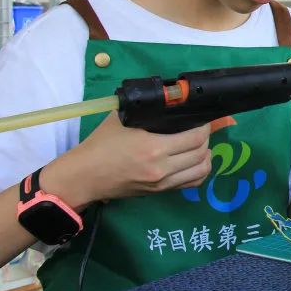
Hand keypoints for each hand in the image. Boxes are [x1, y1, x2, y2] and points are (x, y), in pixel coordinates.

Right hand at [44, 113, 211, 207]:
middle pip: (202, 152)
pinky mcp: (160, 192)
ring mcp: (163, 183)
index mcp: (154, 148)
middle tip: (200, 129)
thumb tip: (169, 98)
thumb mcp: (122, 119)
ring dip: (206, 156)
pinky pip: (192, 183)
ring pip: (201, 170)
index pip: (195, 137)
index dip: (205, 126)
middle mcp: (162, 168)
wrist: (84, 176)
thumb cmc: (101, 144)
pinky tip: (195, 162)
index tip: (202, 119)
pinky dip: (200, 171)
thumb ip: (147, 109)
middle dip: (206, 138)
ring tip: (200, 145)